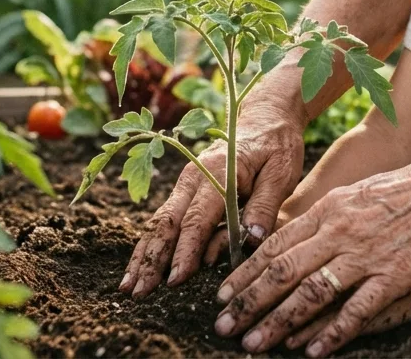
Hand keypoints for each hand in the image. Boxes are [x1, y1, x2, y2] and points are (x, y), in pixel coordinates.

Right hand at [119, 101, 304, 297]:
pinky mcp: (186, 190)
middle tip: (139, 292)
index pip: (196, 219)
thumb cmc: (277, 146)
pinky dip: (150, 243)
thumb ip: (265, 206)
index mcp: (216, 172)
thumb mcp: (282, 172)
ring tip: (129, 286)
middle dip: (152, 259)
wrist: (265, 117)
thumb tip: (251, 240)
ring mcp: (185, 184)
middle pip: (166, 222)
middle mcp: (192, 178)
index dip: (185, 251)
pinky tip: (141, 266)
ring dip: (144, 255)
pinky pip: (164, 219)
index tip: (176, 280)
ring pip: (158, 222)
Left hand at [212, 157, 410, 356]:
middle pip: (283, 271)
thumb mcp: (359, 193)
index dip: (246, 273)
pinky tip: (313, 351)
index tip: (223, 296)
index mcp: (329, 209)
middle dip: (248, 302)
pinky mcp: (394, 277)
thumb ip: (328, 217)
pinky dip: (332, 333)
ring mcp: (366, 255)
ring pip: (310, 293)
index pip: (275, 244)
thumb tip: (297, 235)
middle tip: (223, 327)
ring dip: (279, 322)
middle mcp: (340, 231)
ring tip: (255, 343)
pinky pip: (356, 310)